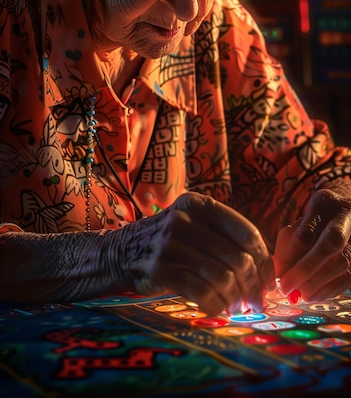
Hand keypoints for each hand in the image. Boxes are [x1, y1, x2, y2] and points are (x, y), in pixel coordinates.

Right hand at [116, 193, 274, 315]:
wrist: (121, 251)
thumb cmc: (170, 241)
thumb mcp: (194, 224)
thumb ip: (225, 237)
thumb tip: (265, 269)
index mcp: (200, 204)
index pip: (246, 232)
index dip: (263, 261)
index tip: (268, 281)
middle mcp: (185, 220)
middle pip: (237, 258)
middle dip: (253, 286)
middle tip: (256, 302)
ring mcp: (170, 244)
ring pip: (222, 277)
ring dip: (235, 298)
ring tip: (236, 306)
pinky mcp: (160, 269)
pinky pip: (201, 292)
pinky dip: (216, 305)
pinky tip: (218, 308)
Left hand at [274, 182, 350, 300]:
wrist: (344, 218)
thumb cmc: (315, 223)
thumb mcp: (299, 223)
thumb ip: (288, 244)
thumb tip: (279, 273)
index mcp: (325, 202)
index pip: (307, 230)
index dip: (291, 256)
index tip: (278, 275)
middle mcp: (347, 215)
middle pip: (331, 242)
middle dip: (307, 269)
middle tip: (287, 288)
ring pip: (343, 262)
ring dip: (318, 283)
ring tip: (299, 294)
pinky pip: (349, 277)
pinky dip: (329, 290)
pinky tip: (313, 296)